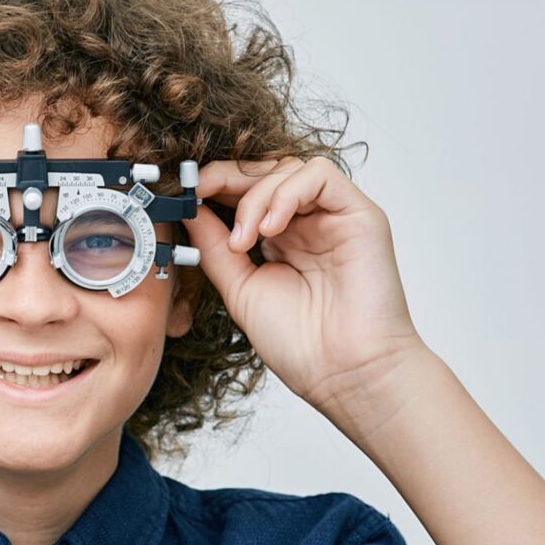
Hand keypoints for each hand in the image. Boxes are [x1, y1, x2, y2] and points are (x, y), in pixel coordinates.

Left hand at [182, 156, 427, 412]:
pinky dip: (287, 193)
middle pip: (266, 172)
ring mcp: (334, 217)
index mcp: (281, 240)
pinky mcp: (360, 215)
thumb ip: (216, 247)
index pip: (245, 191)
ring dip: (255, 196)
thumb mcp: (240, 288)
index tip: (185, 193)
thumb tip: (188, 210)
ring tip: (243, 240)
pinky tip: (270, 229)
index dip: (214, 185)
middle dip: (227, 179)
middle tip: (199, 194)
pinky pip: (321, 176)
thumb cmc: (302, 344)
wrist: (345, 374)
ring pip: (289, 169)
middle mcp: (308, 223)